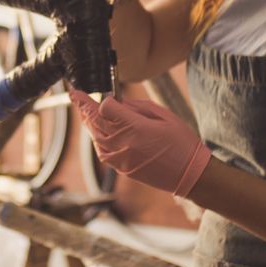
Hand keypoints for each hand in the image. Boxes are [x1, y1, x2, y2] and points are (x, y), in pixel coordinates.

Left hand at [70, 90, 210, 196]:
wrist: (190, 174)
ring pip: (95, 137)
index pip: (105, 108)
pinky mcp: (123, 168)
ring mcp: (121, 158)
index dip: (97, 99)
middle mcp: (124, 143)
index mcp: (135, 127)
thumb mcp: (163, 115)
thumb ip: (137, 107)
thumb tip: (117, 101)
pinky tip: (97, 132)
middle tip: (75, 96)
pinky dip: (96, 139)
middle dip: (83, 107)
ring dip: (88, 123)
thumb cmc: (182, 142)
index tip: (89, 92)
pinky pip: (102, 152)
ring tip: (83, 111)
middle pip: (95, 121)